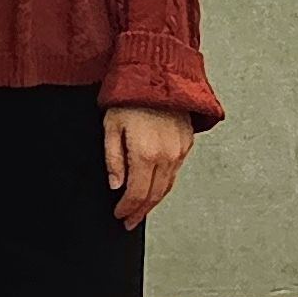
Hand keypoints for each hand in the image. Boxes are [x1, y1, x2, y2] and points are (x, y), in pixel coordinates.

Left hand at [102, 104, 195, 228]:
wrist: (158, 75)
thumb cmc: (130, 98)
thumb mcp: (111, 128)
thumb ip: (113, 160)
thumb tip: (116, 185)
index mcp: (145, 154)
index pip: (137, 194)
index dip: (127, 209)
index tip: (119, 215)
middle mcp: (167, 156)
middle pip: (154, 195)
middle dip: (140, 212)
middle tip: (130, 221)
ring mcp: (179, 151)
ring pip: (167, 186)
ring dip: (154, 202)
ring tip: (141, 211)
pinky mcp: (186, 144)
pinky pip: (175, 172)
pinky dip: (164, 185)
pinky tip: (155, 188)